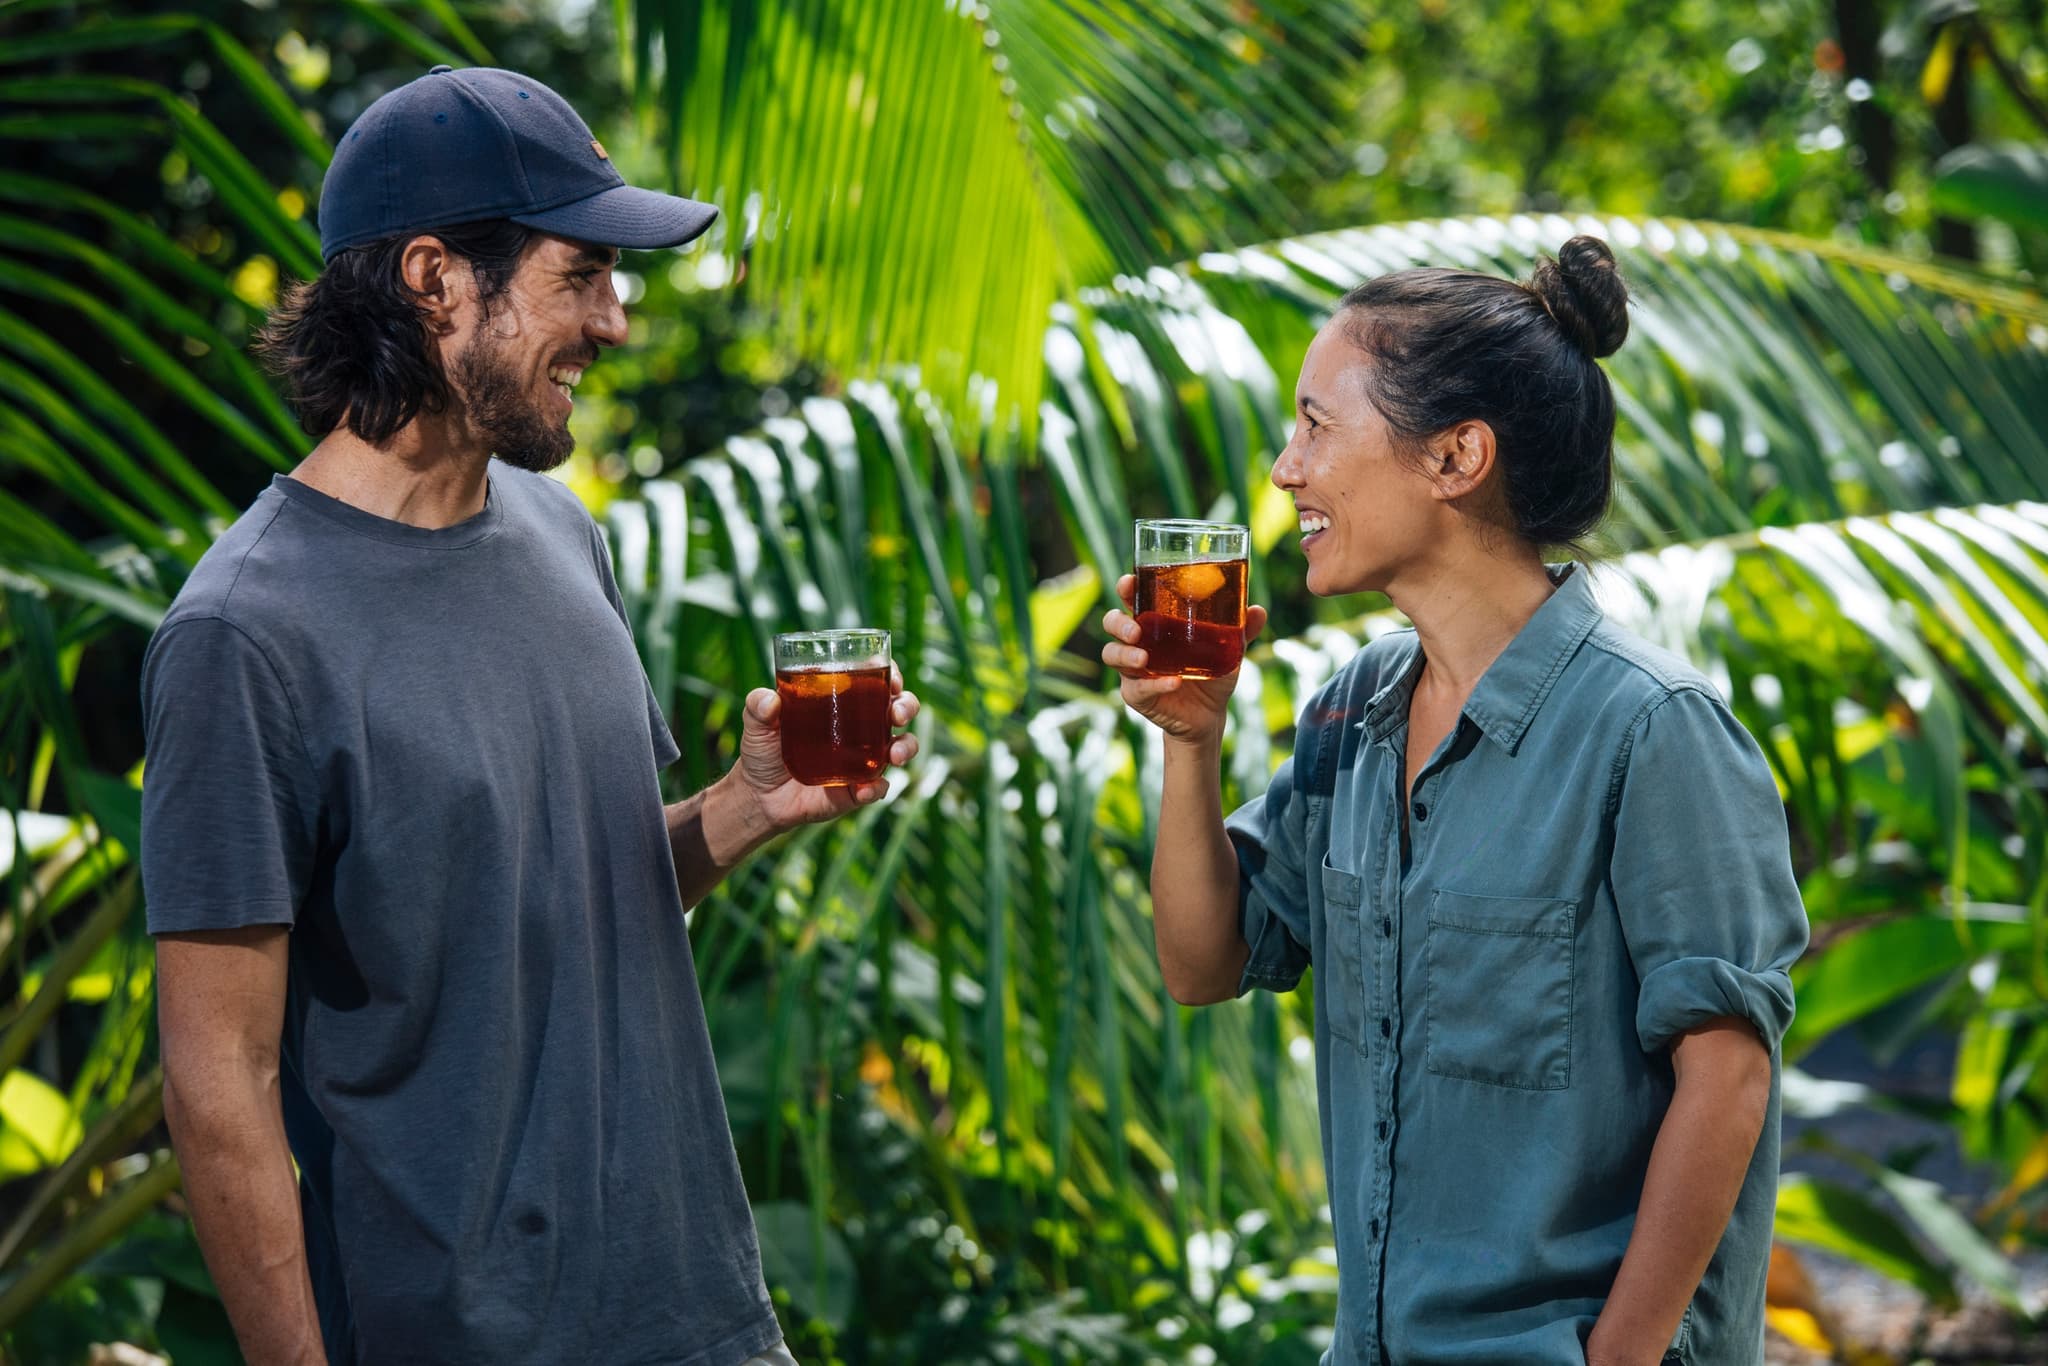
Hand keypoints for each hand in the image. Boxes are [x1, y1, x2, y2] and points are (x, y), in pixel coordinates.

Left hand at [732, 663, 919, 830]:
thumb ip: (756, 706)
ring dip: (906, 746)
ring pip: (901, 746)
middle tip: (897, 713)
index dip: (891, 675)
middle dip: (907, 706)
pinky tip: (865, 789)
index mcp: (842, 703)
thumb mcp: (756, 724)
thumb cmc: (763, 751)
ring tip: (895, 754)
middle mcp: (860, 728)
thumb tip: (769, 700)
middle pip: (898, 709)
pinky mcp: (858, 789)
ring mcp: (863, 759)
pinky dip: (877, 787)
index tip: (891, 679)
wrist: (760, 798)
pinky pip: (879, 787)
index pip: (876, 681)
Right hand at [1100, 573, 1266, 746]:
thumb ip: (1242, 629)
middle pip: (1111, 624)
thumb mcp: (1229, 649)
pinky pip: (1138, 688)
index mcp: (1155, 622)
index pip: (1132, 599)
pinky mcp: (1136, 694)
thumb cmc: (1211, 672)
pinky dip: (1155, 684)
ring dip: (1126, 654)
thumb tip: (1259, 610)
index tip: (1129, 583)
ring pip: (1112, 655)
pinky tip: (1173, 682)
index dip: (1126, 588)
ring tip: (1145, 658)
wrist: (1210, 714)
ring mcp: (1133, 669)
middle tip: (1136, 629)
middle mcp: (1138, 642)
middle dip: (1118, 623)